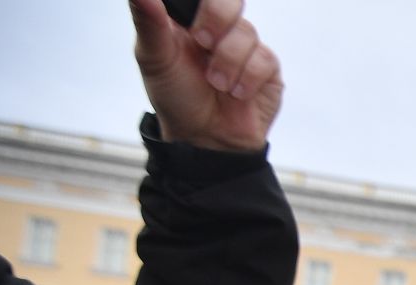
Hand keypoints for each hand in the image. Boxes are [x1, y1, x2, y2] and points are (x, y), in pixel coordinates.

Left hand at [130, 0, 282, 152]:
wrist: (206, 139)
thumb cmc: (177, 98)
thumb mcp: (154, 58)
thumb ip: (148, 21)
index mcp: (188, 19)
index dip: (203, 4)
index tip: (191, 25)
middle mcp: (218, 29)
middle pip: (230, 1)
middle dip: (216, 21)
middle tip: (203, 43)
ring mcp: (244, 47)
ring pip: (247, 33)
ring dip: (227, 62)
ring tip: (216, 84)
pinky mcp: (266, 69)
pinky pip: (265, 59)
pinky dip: (247, 78)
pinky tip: (236, 93)